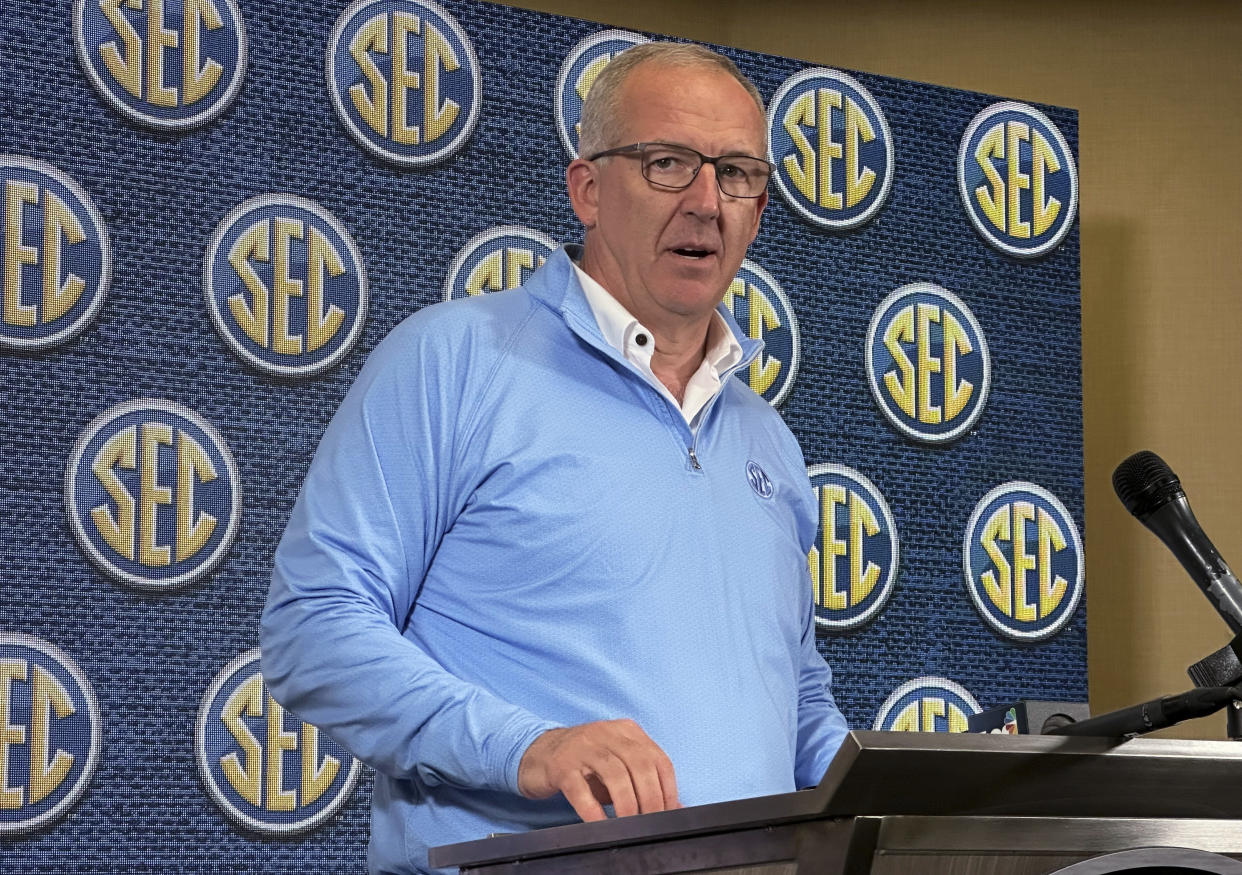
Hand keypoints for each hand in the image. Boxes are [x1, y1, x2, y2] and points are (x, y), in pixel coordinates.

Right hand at [517, 719, 679, 821]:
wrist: (537, 753)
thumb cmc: (583, 763)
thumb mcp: (616, 764)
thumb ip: (641, 779)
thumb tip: (672, 806)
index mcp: (626, 731)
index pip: (658, 758)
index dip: (668, 788)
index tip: (670, 812)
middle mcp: (606, 732)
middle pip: (639, 765)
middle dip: (650, 798)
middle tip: (651, 821)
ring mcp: (582, 747)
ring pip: (615, 774)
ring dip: (627, 804)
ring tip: (630, 824)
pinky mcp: (561, 765)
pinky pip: (581, 790)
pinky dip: (594, 810)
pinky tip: (601, 824)